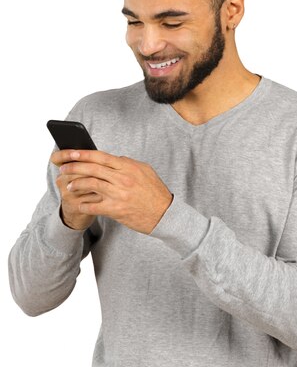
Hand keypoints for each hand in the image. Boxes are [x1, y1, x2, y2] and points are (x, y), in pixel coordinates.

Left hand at [50, 149, 173, 234]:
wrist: (165, 214)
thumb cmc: (155, 192)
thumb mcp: (145, 171)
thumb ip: (127, 163)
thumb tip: (113, 158)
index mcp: (128, 167)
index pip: (100, 156)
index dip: (82, 153)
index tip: (69, 152)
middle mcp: (122, 178)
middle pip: (91, 168)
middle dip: (73, 167)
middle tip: (62, 168)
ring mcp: (118, 194)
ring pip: (90, 184)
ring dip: (76, 184)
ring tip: (69, 186)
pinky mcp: (116, 210)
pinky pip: (93, 206)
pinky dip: (83, 205)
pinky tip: (79, 204)